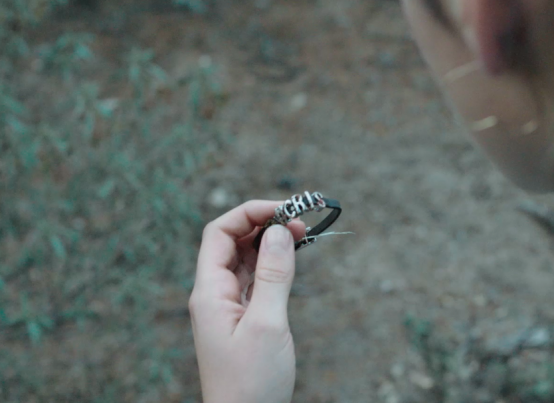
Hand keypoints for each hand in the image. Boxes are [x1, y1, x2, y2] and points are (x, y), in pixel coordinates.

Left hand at [189, 201, 306, 402]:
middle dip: (264, 224)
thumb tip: (280, 231)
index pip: (220, 234)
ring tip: (302, 235)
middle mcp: (214, 295)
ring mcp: (228, 308)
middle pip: (232, 242)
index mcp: (209, 293)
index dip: (249, 214)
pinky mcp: (243, 320)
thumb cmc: (251, 383)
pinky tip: (292, 260)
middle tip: (301, 221)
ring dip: (270, 242)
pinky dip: (273, 264)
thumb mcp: (267, 324)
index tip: (285, 211)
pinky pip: (255, 279)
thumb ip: (273, 275)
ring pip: (245, 260)